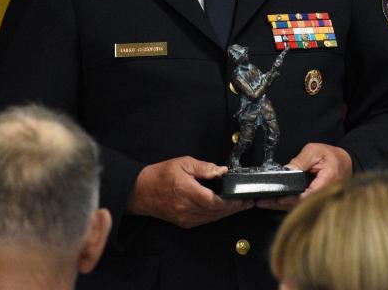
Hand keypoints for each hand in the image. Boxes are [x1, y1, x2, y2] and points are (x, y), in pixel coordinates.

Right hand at [126, 156, 253, 228]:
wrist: (140, 191)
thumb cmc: (160, 175)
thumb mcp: (182, 164)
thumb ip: (204, 167)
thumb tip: (222, 171)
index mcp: (186, 192)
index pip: (215, 201)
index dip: (232, 201)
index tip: (244, 198)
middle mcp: (187, 209)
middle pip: (217, 212)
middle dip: (234, 208)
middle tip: (248, 202)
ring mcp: (185, 218)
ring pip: (213, 218)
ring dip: (227, 212)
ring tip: (239, 205)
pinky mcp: (184, 223)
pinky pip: (205, 220)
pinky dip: (216, 215)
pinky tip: (223, 209)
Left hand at [255, 143, 352, 210]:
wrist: (345, 162)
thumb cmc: (331, 155)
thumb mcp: (315, 152)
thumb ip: (300, 161)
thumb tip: (286, 170)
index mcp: (326, 182)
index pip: (307, 195)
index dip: (291, 199)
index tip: (277, 198)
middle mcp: (323, 194)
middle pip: (300, 205)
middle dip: (279, 205)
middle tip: (262, 202)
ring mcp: (319, 198)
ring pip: (299, 207)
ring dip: (280, 206)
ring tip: (263, 203)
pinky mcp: (315, 199)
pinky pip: (300, 204)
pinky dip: (286, 204)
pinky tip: (274, 202)